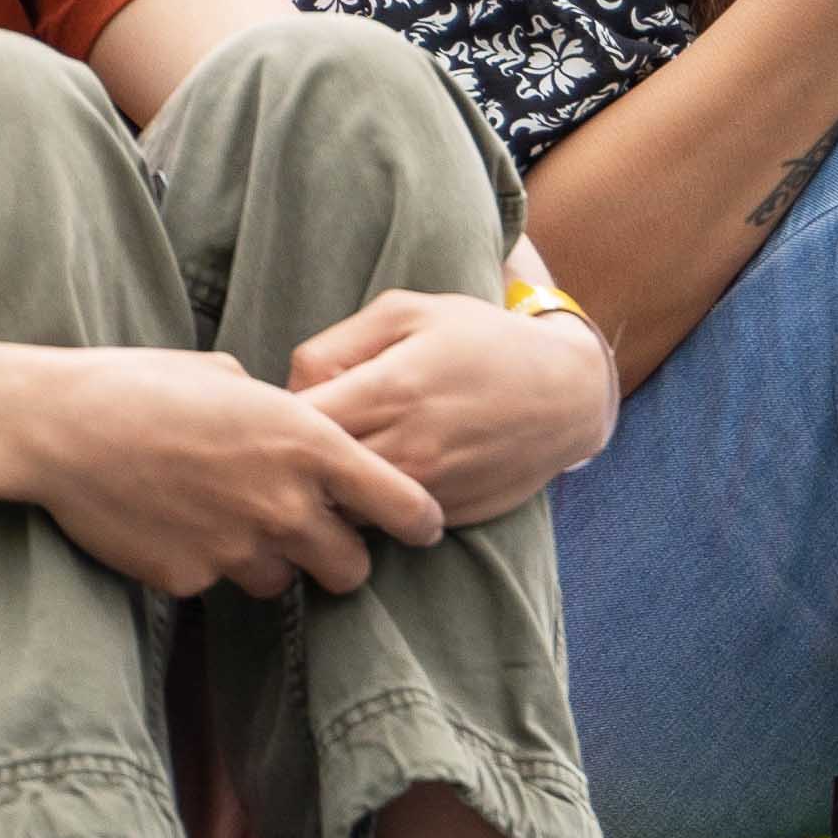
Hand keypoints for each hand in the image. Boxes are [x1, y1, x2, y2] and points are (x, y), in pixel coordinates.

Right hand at [2, 343, 444, 599]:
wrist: (62, 428)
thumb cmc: (144, 385)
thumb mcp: (231, 379)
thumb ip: (280, 416)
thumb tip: (295, 429)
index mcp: (308, 443)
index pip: (403, 505)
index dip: (419, 521)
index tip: (422, 525)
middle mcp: (285, 504)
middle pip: (352, 569)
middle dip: (340, 557)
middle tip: (319, 538)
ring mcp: (238, 548)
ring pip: (284, 582)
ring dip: (272, 562)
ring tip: (229, 520)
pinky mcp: (191, 580)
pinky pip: (219, 583)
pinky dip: (207, 563)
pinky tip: (174, 525)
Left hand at [291, 291, 615, 526]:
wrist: (566, 394)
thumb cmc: (481, 341)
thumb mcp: (407, 312)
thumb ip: (335, 344)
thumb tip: (292, 389)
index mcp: (387, 390)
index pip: (294, 425)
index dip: (272, 421)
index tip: (271, 412)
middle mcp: (404, 449)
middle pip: (310, 477)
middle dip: (291, 462)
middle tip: (287, 443)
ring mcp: (425, 491)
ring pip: (339, 510)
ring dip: (325, 491)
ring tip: (327, 463)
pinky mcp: (443, 519)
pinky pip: (378, 525)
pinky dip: (364, 507)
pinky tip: (370, 479)